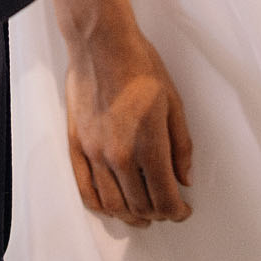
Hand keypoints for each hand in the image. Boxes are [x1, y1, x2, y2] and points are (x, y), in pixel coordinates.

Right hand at [65, 23, 192, 227]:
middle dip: (158, 214)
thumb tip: (183, 179)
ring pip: (113, 204)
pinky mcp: (77, 145)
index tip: (183, 210)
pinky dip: (100, 206)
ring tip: (142, 214)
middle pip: (140, 206)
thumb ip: (181, 146)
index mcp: (148, 145)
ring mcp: (95, 152)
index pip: (165, 198)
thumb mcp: (174, 103)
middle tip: (166, 210)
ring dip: (131, 216)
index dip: (177, 212)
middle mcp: (119, 155)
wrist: (102, 43)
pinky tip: (112, 207)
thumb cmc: (141, 67)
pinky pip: (85, 189)